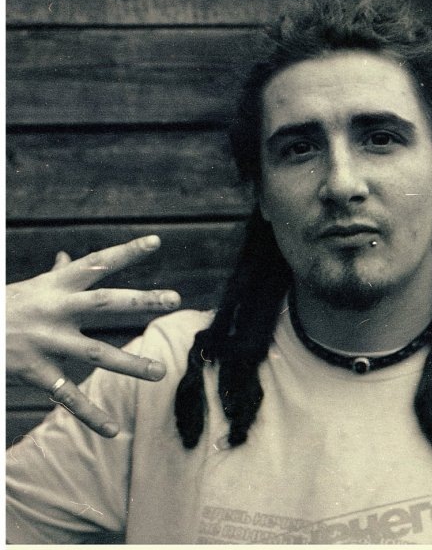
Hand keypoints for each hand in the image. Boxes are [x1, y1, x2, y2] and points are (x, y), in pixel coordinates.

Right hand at [6, 235, 180, 437]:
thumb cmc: (4, 307)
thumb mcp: (29, 287)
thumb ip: (54, 274)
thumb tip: (66, 256)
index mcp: (56, 286)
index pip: (97, 263)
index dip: (126, 252)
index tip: (155, 242)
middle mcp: (56, 310)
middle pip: (105, 303)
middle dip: (141, 301)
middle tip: (175, 299)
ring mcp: (46, 342)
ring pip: (95, 354)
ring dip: (130, 365)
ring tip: (161, 372)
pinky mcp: (36, 372)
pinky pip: (67, 396)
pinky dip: (90, 415)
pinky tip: (113, 430)